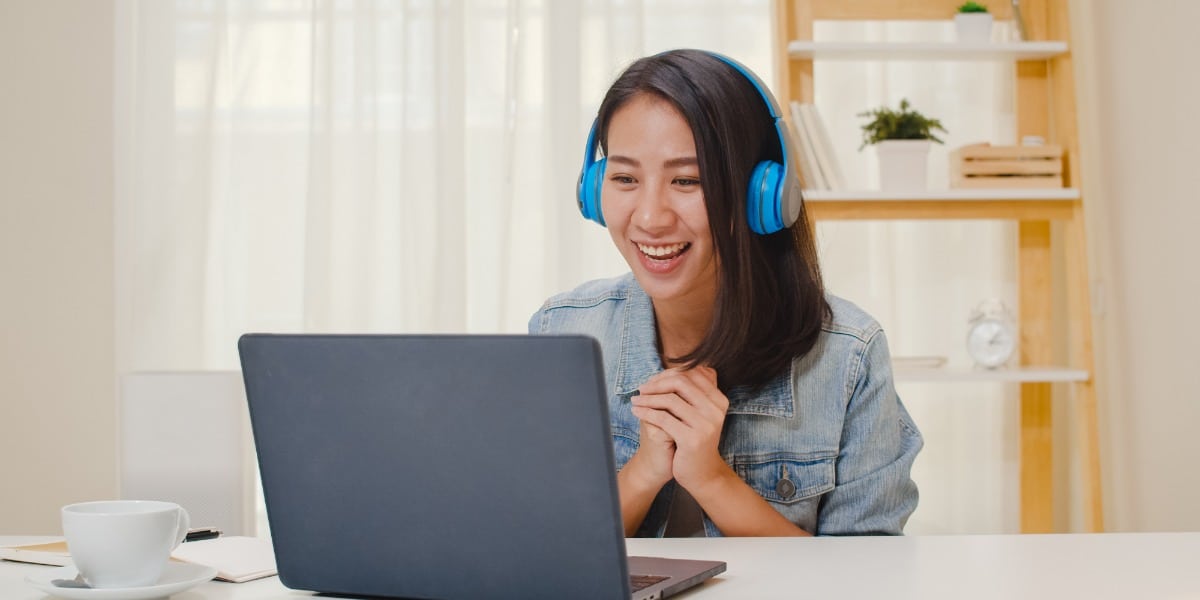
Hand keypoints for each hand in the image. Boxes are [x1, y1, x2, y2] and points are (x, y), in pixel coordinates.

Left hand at [630, 366, 730, 489]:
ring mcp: (705, 425)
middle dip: (657, 383)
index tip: (652, 381)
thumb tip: (679, 366)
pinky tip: (636, 412)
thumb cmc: (695, 440)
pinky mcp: (692, 439)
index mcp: (719, 400)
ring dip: (647, 398)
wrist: (702, 474)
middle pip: (681, 382)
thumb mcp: (700, 414)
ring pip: (670, 400)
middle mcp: (715, 410)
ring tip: (635, 400)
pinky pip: (663, 419)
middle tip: (641, 389)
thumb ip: (693, 392)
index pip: (692, 374)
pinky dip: (646, 412)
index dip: (668, 374)